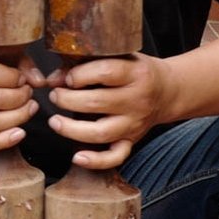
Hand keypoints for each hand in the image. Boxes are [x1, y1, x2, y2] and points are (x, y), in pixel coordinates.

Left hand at [47, 53, 173, 169]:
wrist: (166, 91)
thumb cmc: (133, 71)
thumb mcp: (116, 57)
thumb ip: (83, 63)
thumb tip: (52, 79)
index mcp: (135, 73)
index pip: (105, 72)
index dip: (80, 75)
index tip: (67, 77)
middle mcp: (137, 100)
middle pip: (97, 103)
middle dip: (67, 100)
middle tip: (55, 96)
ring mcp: (135, 124)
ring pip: (101, 132)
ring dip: (72, 129)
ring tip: (55, 120)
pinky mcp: (132, 141)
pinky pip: (115, 157)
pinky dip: (95, 161)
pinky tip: (77, 157)